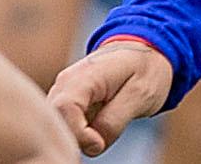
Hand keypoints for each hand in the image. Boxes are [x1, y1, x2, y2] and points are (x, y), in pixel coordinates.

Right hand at [47, 40, 174, 156]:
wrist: (142, 53)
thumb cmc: (143, 70)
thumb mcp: (139, 96)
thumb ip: (113, 122)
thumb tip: (94, 146)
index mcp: (82, 76)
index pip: (64, 109)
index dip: (79, 134)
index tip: (99, 143)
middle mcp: (64, 84)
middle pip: (56, 122)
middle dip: (77, 139)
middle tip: (101, 139)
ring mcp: (61, 94)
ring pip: (59, 127)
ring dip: (78, 137)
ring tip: (102, 129)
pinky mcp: (65, 105)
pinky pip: (65, 127)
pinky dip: (79, 135)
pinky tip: (95, 129)